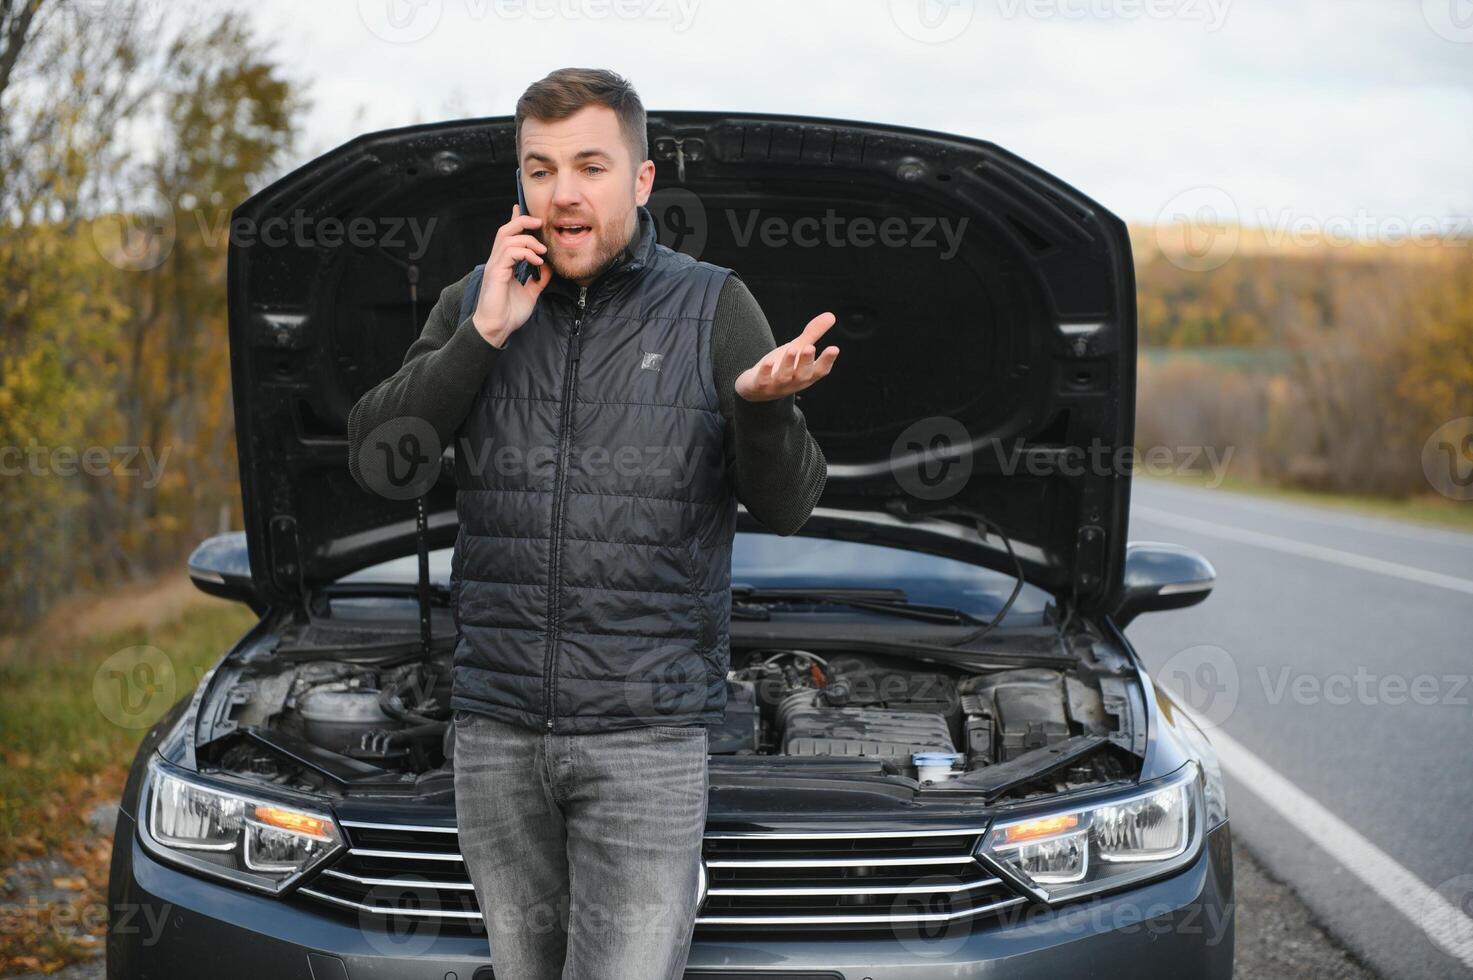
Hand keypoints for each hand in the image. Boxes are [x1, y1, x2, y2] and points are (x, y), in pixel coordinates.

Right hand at [472, 204, 549, 346]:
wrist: (497, 328)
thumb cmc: (509, 313)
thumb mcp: (531, 293)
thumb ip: (538, 279)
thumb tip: (549, 266)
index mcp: (504, 264)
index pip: (509, 236)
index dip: (517, 221)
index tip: (529, 213)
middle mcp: (497, 261)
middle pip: (506, 230)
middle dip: (523, 221)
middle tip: (539, 223)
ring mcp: (495, 265)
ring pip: (507, 237)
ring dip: (528, 240)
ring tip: (542, 251)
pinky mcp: (496, 272)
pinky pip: (510, 252)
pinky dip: (526, 252)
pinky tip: (537, 261)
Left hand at [734, 311, 839, 401]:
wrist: (756, 389)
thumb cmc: (782, 367)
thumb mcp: (798, 350)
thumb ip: (812, 335)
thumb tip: (831, 316)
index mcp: (806, 374)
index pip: (820, 370)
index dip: (827, 360)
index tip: (834, 349)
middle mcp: (793, 382)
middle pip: (803, 374)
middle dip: (807, 361)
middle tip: (810, 347)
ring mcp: (776, 385)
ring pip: (784, 376)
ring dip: (789, 364)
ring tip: (792, 349)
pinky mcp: (759, 386)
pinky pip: (763, 381)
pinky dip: (766, 372)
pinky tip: (768, 361)